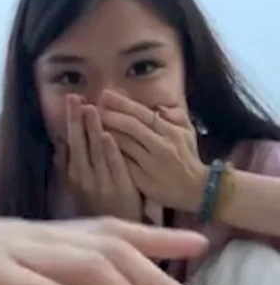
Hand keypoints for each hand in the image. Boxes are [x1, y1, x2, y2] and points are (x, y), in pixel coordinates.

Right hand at [59, 94, 141, 220]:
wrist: (123, 230)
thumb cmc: (100, 204)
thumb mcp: (78, 187)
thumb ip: (68, 165)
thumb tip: (59, 141)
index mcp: (72, 175)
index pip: (70, 142)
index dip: (70, 121)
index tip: (71, 100)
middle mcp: (83, 178)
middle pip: (78, 143)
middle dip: (76, 119)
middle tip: (75, 97)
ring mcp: (100, 183)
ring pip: (95, 152)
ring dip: (92, 129)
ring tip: (91, 108)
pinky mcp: (120, 188)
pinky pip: (114, 166)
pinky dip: (110, 151)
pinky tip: (108, 135)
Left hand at [97, 91, 206, 210]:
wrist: (197, 190)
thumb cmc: (188, 158)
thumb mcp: (187, 134)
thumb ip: (175, 116)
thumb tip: (158, 105)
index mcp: (171, 131)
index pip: (143, 113)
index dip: (123, 104)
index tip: (105, 95)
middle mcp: (161, 145)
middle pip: (131, 126)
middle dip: (110, 114)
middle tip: (91, 105)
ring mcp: (150, 163)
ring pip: (124, 144)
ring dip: (105, 132)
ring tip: (87, 122)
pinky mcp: (141, 179)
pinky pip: (122, 163)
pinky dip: (108, 153)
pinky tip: (94, 146)